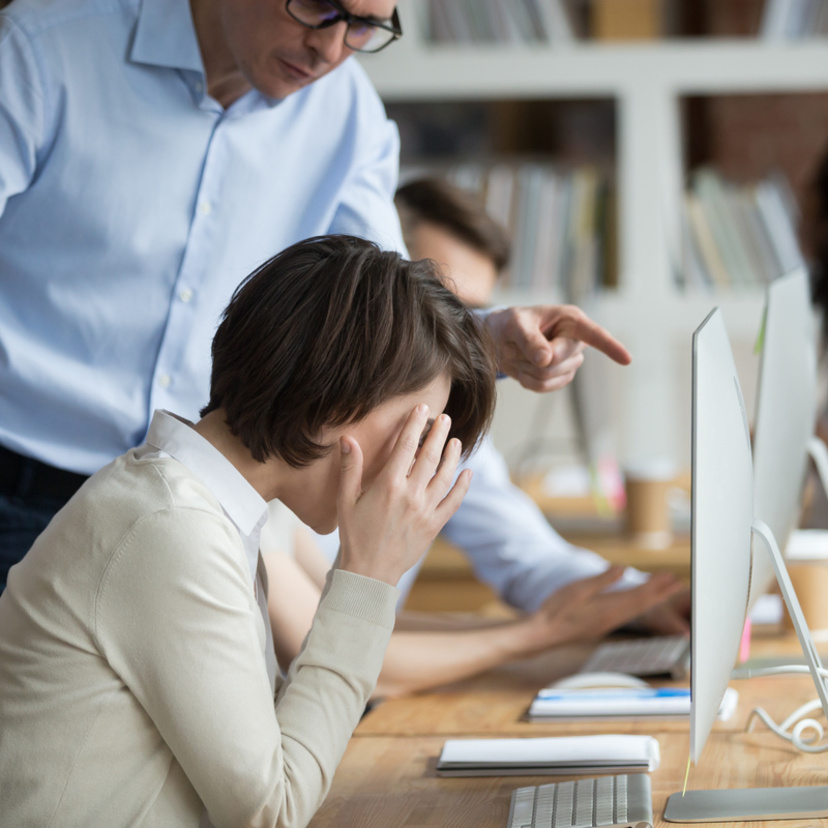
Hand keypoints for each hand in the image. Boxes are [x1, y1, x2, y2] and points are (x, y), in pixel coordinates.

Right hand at [336, 405, 471, 585]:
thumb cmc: (354, 535)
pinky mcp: (434, 525)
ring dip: (452, 456)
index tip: (422, 409)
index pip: (405, 447)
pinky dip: (463, 486)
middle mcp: (410, 495)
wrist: (369, 572)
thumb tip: (347, 439)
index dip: (415, 425)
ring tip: (456, 441)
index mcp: (388, 485)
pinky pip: (453, 502)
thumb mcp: (345, 500)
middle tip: (444, 418)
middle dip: (438, 434)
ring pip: (445, 476)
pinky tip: (467, 473)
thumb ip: (350, 468)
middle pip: (430, 456)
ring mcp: (425, 510)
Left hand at [485, 304, 631, 392]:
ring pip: (549, 377)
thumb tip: (546, 360)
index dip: (610, 347)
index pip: (595, 335)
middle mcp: (575, 341)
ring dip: (525, 368)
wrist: (500, 339)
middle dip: (531, 358)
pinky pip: (542, 387)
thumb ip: (529, 339)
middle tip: (514, 345)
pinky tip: (522, 367)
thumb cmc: (511, 323)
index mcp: (571, 320)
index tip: (627, 360)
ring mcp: (570, 362)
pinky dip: (526, 379)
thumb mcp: (515, 324)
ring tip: (517, 353)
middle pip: (558, 362)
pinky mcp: (560, 377)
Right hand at [522, 568, 683, 651]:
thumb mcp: (577, 590)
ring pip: (634, 610)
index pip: (639, 596)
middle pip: (641, 604)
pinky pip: (625, 613)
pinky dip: (637, 605)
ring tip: (664, 591)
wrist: (542, 634)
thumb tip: (623, 569)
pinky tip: (636, 602)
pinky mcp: (599, 625)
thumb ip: (602, 580)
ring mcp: (606, 623)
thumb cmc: (555, 611)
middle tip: (677, 583)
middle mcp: (611, 618)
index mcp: (608, 609)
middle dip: (660, 593)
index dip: (656, 587)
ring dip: (651, 599)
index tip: (671, 577)